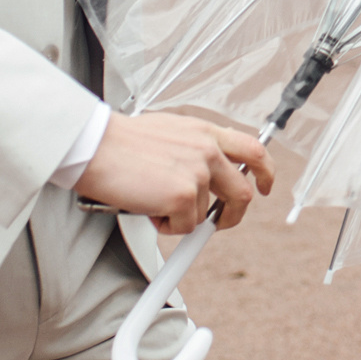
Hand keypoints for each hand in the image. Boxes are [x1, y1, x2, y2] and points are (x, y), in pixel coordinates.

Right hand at [71, 111, 274, 233]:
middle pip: (243, 191)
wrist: (95, 146)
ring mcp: (198, 173)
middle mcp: (207, 150)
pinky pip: (185, 227)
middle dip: (234, 214)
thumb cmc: (121, 141)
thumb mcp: (170, 131)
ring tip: (154, 202)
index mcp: (206, 132)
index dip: (265, 171)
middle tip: (220, 223)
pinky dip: (167, 226)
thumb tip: (206, 174)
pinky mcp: (183, 196)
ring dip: (182, 217)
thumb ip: (194, 148)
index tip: (264, 186)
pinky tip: (148, 208)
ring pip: (206, 214)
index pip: (253, 149)